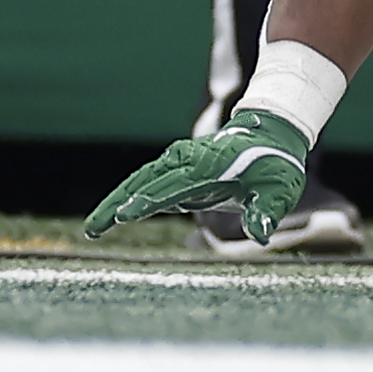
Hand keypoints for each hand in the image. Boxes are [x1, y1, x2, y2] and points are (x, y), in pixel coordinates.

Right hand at [83, 108, 307, 243]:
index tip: (126, 214)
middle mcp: (189, 161)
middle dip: (119, 204)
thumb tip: (260, 235)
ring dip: (115, 203)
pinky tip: (109, 220)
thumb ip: (267, 212)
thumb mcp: (280, 189)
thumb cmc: (275, 167)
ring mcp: (180, 164)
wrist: (272, 136)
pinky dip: (126, 199)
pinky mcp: (176, 172)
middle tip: (93, 230)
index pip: (176, 184)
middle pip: (146, 182)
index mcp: (211, 165)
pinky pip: (145, 184)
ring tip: (92, 230)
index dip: (151, 199)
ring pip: (139, 182)